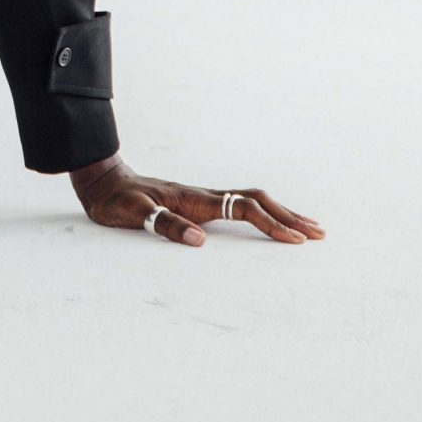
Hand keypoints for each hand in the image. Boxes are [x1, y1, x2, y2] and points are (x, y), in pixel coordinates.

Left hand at [69, 155, 324, 247]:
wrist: (102, 180)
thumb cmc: (116, 199)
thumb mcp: (133, 213)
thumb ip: (164, 225)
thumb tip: (199, 241)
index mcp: (194, 199)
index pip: (244, 209)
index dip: (271, 224)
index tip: (296, 240)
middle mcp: (203, 195)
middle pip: (257, 201)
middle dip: (289, 216)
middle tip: (320, 232)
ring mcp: (202, 196)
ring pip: (251, 200)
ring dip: (280, 212)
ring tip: (306, 226)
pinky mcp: (197, 201)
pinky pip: (238, 205)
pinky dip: (262, 212)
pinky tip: (267, 220)